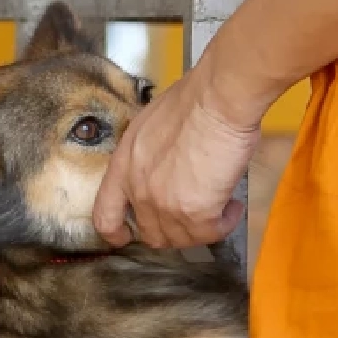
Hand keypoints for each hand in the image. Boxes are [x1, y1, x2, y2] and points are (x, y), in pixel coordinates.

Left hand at [94, 57, 262, 249]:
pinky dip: (225, 223)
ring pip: (183, 238)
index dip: (116, 232)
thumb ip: (147, 156)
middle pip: (151, 234)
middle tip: (196, 215)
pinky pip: (210, 233)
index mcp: (123, 166)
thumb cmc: (192, 101)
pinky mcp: (194, 213)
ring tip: (221, 205)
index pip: (105, 215)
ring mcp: (164, 204)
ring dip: (204, 227)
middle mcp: (138, 190)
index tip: (126, 236)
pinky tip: (232, 206)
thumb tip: (166, 168)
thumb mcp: (149, 127)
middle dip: (176, 230)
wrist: (216, 99)